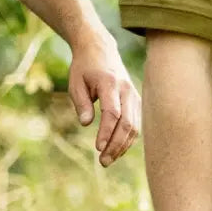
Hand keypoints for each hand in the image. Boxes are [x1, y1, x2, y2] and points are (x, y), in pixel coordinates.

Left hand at [68, 31, 140, 165]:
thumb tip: (85, 124)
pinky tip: (116, 149)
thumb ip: (81, 103)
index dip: (106, 132)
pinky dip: (128, 138)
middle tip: (103, 161)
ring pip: (134, 125)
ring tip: (108, 159)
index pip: (112, 113)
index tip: (97, 148)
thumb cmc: (84, 68)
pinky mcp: (135, 100)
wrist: (100, 49)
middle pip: (127, 123)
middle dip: (116, 144)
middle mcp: (126, 89)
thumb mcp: (75, 83)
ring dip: (122, 145)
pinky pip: (136, 123)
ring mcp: (133, 95)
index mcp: (110, 83)